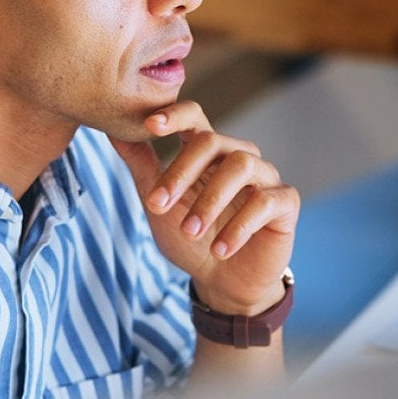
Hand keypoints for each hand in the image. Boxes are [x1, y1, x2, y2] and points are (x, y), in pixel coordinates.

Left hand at [109, 101, 298, 314]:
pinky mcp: (286, 203)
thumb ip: (141, 165)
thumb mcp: (158, 203)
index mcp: (208, 153)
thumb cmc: (190, 239)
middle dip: (181, 173)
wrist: (223, 283)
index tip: (149, 126)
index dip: (174, 115)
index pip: (195, 116)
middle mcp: (238, 157)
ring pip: (241, 166)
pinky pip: (266, 201)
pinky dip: (239, 227)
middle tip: (158, 205)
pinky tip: (220, 250)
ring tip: (190, 232)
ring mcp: (265, 177)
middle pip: (212, 141)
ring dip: (210, 201)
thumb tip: (112, 129)